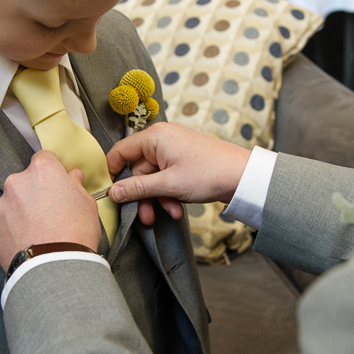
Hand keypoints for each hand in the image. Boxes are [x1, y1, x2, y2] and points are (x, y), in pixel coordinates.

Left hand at [0, 151, 101, 271]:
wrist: (55, 270)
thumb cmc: (76, 234)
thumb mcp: (87, 204)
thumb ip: (76, 185)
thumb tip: (72, 176)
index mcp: (42, 171)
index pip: (44, 158)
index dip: (51, 171)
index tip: (55, 184)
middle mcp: (16, 182)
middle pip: (24, 181)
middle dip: (33, 193)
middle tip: (48, 214)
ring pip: (9, 204)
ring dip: (19, 212)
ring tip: (35, 233)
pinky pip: (0, 225)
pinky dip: (9, 231)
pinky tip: (25, 243)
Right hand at [105, 122, 251, 225]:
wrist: (243, 177)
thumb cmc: (208, 174)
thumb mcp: (168, 185)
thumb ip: (137, 188)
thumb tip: (112, 192)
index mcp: (156, 136)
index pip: (121, 150)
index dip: (112, 172)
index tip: (110, 193)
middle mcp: (163, 138)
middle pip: (138, 169)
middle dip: (143, 195)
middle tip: (144, 217)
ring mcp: (174, 148)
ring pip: (153, 177)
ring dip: (158, 197)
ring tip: (170, 213)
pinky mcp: (184, 159)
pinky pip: (167, 176)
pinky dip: (169, 192)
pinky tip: (178, 207)